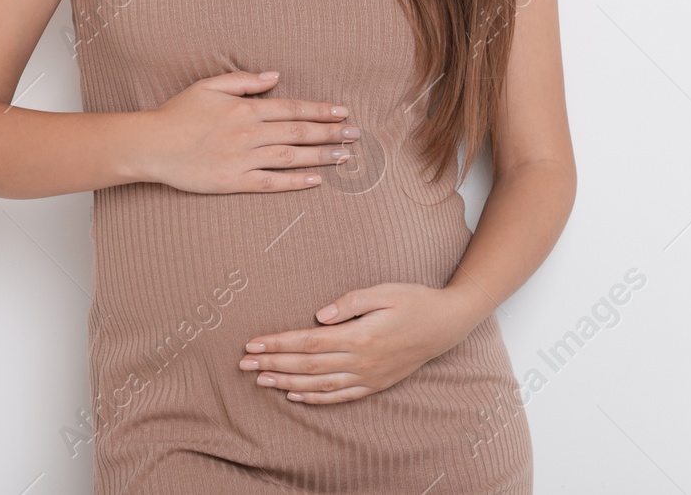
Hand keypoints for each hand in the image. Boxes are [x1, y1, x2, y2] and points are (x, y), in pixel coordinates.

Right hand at [140, 70, 359, 193]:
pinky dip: (294, 182)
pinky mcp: (233, 182)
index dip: (320, 110)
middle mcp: (249, 134)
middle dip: (330, 133)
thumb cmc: (177, 113)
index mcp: (245, 109)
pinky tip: (316, 180)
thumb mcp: (209, 86)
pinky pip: (270, 183)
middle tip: (355, 134)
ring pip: (290, 157)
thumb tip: (275, 76)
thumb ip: (244, 80)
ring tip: (345, 156)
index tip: (342, 112)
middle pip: (298, 133)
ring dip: (321, 156)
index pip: (292, 109)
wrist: (150, 145)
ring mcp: (242, 159)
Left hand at [239, 283, 479, 403]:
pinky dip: (315, 398)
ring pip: (319, 385)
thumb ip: (352, 302)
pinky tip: (296, 395)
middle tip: (244, 364)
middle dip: (273, 364)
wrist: (446, 325)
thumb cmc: (415, 301)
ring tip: (261, 380)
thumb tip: (320, 316)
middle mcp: (361, 361)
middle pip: (307, 365)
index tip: (253, 343)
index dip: (278, 344)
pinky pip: (339, 396)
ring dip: (287, 382)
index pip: (309, 342)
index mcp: (360, 336)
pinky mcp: (374, 384)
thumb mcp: (385, 291)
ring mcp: (368, 376)